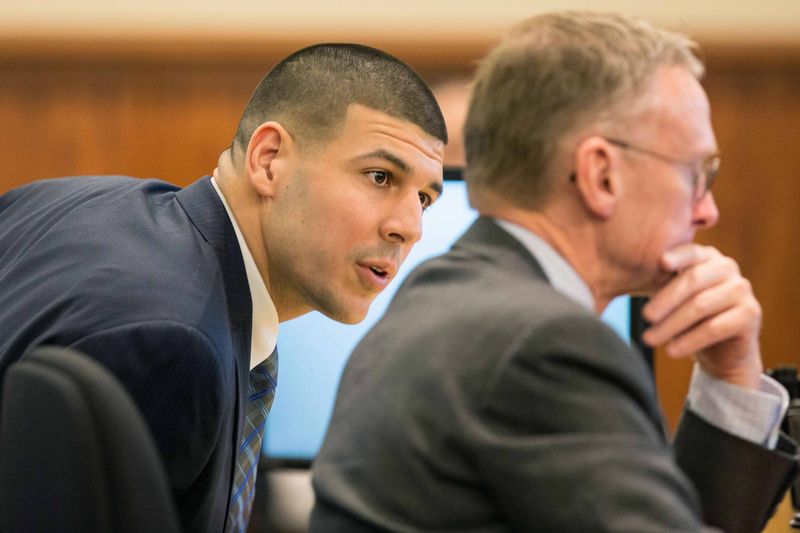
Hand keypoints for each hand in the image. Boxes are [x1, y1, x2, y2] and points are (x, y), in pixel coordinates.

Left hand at [641, 243, 762, 388]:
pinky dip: (689, 341)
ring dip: (671, 325)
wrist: (721, 348)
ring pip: (700, 306)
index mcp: (707, 257)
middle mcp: (728, 268)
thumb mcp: (673, 296)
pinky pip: (715, 328)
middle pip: (692, 281)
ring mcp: (742, 290)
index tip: (660, 263)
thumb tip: (618, 279)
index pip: (690, 252)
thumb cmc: (689, 316)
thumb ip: (657, 282)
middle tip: (645, 317)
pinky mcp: (751, 314)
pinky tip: (672, 351)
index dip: (677, 257)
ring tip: (649, 339)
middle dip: (664, 300)